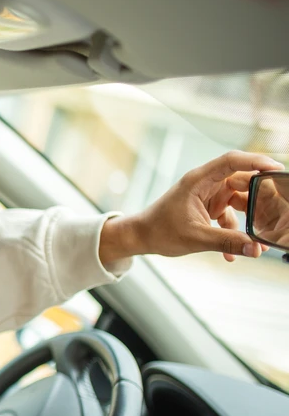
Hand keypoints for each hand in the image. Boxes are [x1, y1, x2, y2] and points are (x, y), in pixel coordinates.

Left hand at [98, 151, 284, 263]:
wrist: (141, 238)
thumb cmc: (160, 231)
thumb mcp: (196, 237)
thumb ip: (227, 242)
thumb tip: (255, 249)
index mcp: (199, 180)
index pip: (232, 161)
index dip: (256, 161)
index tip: (276, 169)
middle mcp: (206, 184)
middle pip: (243, 180)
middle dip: (261, 196)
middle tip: (279, 209)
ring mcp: (208, 195)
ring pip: (240, 200)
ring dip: (251, 218)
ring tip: (260, 238)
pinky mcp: (208, 208)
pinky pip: (230, 216)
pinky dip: (234, 232)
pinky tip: (233, 254)